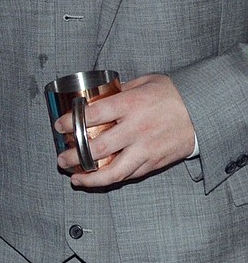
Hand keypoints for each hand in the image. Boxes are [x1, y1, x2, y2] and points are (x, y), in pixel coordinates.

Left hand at [54, 74, 195, 187]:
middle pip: (97, 148)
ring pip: (113, 172)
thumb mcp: (144, 82)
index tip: (58, 126)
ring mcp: (145, 149)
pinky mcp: (154, 163)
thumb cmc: (172, 94)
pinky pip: (129, 175)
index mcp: (131, 105)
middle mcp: (136, 129)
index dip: (71, 122)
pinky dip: (111, 180)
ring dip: (90, 177)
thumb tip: (96, 96)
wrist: (203, 112)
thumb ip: (119, 91)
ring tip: (74, 177)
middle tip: (60, 157)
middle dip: (74, 155)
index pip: (93, 116)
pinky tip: (97, 179)